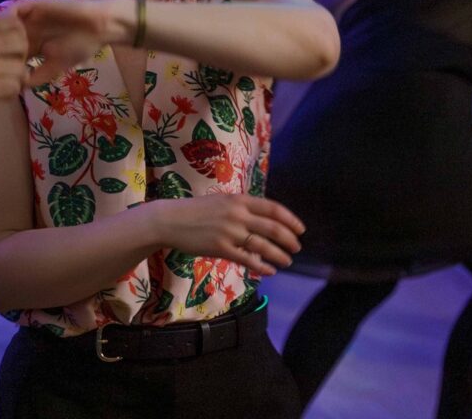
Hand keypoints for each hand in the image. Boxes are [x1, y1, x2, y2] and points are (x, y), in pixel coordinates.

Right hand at [0, 13, 30, 116]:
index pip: (13, 23)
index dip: (17, 33)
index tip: (10, 43)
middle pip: (21, 44)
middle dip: (19, 53)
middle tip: (9, 62)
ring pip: (20, 68)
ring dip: (14, 74)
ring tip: (3, 78)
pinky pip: (13, 88)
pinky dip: (9, 90)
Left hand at [12, 0, 130, 85]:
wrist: (98, 27)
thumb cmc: (80, 47)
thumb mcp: (56, 67)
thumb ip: (37, 76)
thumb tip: (16, 89)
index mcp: (32, 47)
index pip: (8, 55)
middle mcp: (27, 32)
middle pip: (1, 38)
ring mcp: (29, 19)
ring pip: (5, 24)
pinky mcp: (34, 6)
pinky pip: (15, 9)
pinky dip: (7, 19)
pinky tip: (6, 32)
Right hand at [149, 193, 304, 276]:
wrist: (169, 220)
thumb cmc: (195, 211)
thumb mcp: (221, 202)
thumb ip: (241, 209)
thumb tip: (263, 221)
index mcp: (239, 200)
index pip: (273, 209)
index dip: (291, 220)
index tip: (301, 229)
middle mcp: (237, 214)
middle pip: (273, 228)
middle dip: (289, 240)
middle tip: (297, 248)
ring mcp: (229, 232)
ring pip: (263, 246)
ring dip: (279, 255)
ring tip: (287, 262)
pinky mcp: (221, 248)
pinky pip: (247, 259)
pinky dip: (262, 266)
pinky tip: (269, 271)